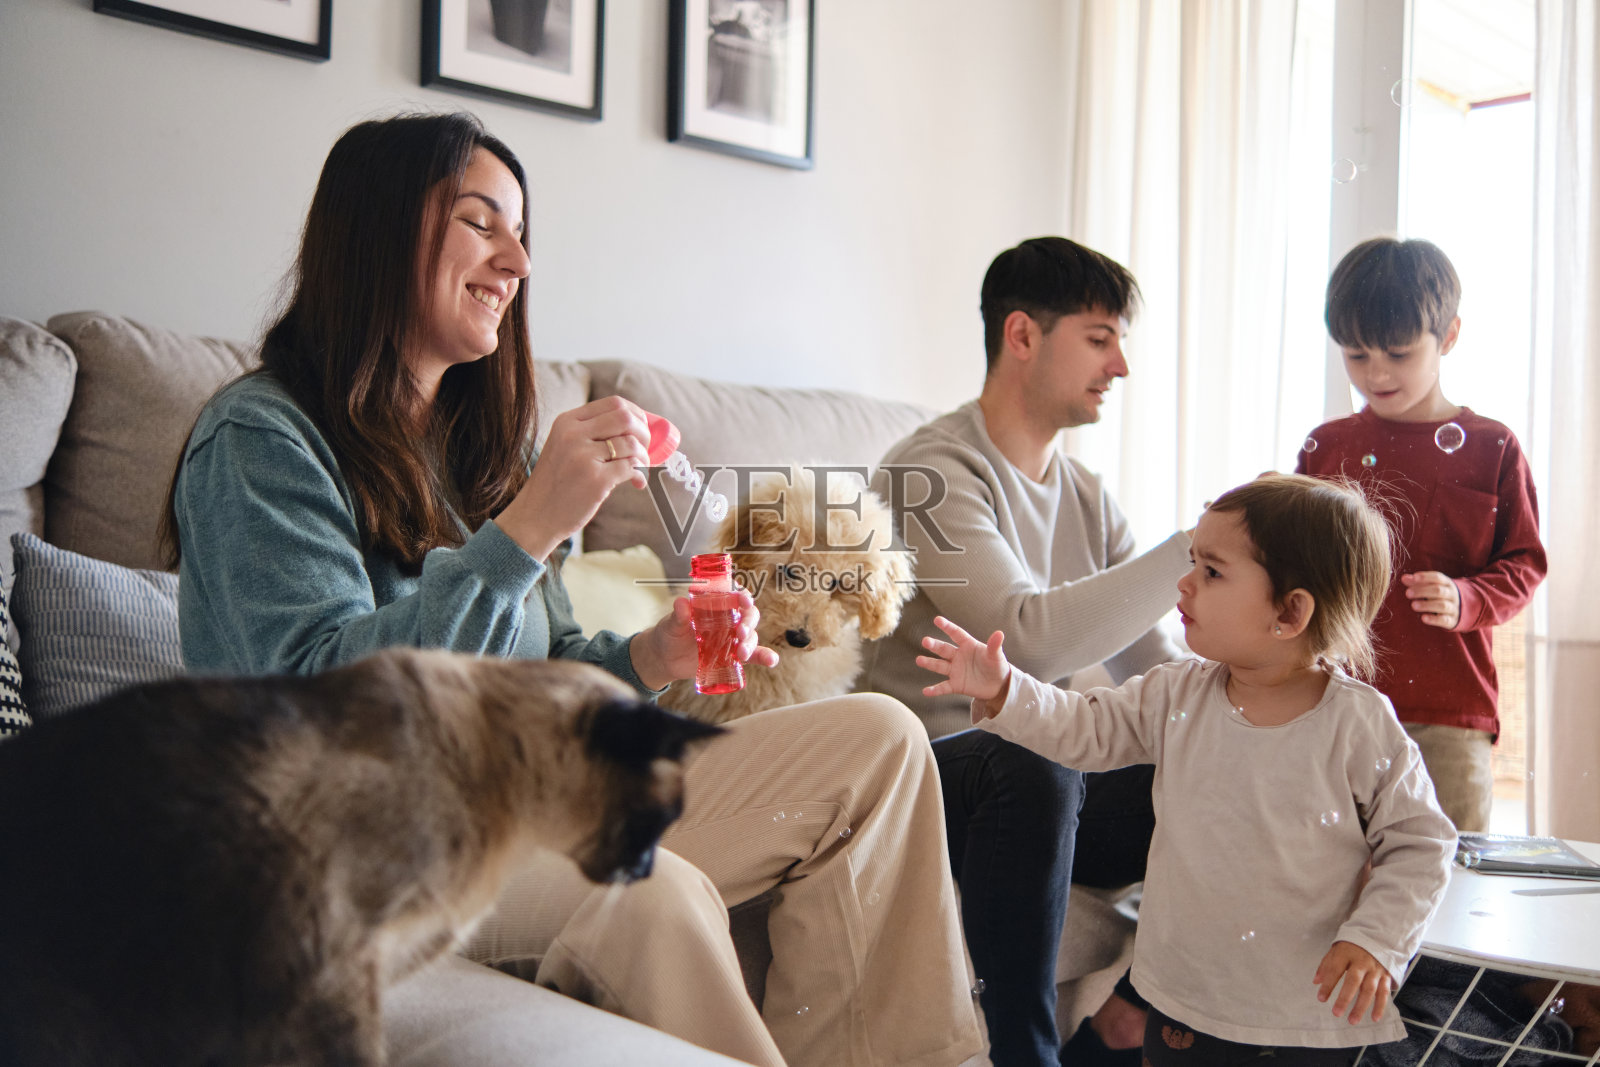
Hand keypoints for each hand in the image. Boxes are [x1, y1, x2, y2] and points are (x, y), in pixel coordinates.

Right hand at [495, 396, 649, 561]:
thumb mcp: (564, 446)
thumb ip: (591, 433)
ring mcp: (583, 456)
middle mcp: (573, 434)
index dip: (636, 414)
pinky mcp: (596, 480)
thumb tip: (638, 427)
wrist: (536, 516)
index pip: (614, 403)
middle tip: (645, 449)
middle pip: (626, 418)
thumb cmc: (556, 483)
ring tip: (640, 469)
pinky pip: (631, 467)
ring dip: (644, 457)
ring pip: (631, 444)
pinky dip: (640, 474)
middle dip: (644, 433)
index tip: (642, 428)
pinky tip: (637, 482)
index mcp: (567, 422)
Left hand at [629, 588, 779, 691]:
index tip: (744, 600)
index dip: (742, 596)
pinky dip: (764, 657)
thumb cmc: (669, 634)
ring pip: (751, 636)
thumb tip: (681, 603)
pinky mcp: (734, 655)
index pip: (734, 596)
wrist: (665, 659)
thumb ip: (678, 615)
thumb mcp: (671, 624)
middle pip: (748, 615)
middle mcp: (728, 619)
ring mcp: (732, 638)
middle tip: (740, 633)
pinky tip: (772, 661)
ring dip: (751, 643)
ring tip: (741, 653)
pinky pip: (754, 655)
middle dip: (748, 622)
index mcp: (715, 605)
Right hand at [917, 615, 1010, 704]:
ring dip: (930, 663)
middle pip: (944, 649)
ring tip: (919, 660)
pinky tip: (926, 691)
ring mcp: (956, 671)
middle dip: (934, 645)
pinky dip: (935, 690)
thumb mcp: (996, 656)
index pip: (956, 634)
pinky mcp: (956, 685)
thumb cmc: (997, 666)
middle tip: (925, 641)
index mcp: (968, 646)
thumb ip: (995, 646)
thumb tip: (1000, 633)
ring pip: (940, 666)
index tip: (937, 620)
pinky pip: (943, 687)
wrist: (998, 686)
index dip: (947, 627)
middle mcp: (959, 657)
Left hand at [1313, 941, 1391, 1023]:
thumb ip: (1326, 965)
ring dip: (1361, 1007)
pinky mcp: (1386, 975)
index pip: (1335, 969)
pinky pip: (1384, 992)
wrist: (1378, 937)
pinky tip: (1374, 1018)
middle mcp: (1362, 961)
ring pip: (1369, 989)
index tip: (1321, 998)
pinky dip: (1380, 1006)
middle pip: (1353, 981)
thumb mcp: (1337, 950)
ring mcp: (1375, 969)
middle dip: (1344, 998)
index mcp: (1346, 953)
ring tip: (1352, 1020)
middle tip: (1336, 1013)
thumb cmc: (1352, 947)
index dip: (1328, 984)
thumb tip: (1316, 982)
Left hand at [1401, 570, 1459, 629]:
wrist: (1463, 609)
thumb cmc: (1441, 595)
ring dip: (1427, 605)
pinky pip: (1444, 620)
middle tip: (1407, 593)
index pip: (1437, 577)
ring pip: (1442, 605)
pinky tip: (1423, 618)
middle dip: (1422, 591)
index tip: (1413, 578)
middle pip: (1438, 590)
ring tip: (1413, 605)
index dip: (1425, 577)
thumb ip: (1418, 582)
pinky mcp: (1452, 620)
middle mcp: (1451, 595)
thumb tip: (1404, 578)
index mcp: (1446, 583)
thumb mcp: (1433, 586)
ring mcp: (1453, 608)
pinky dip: (1434, 619)